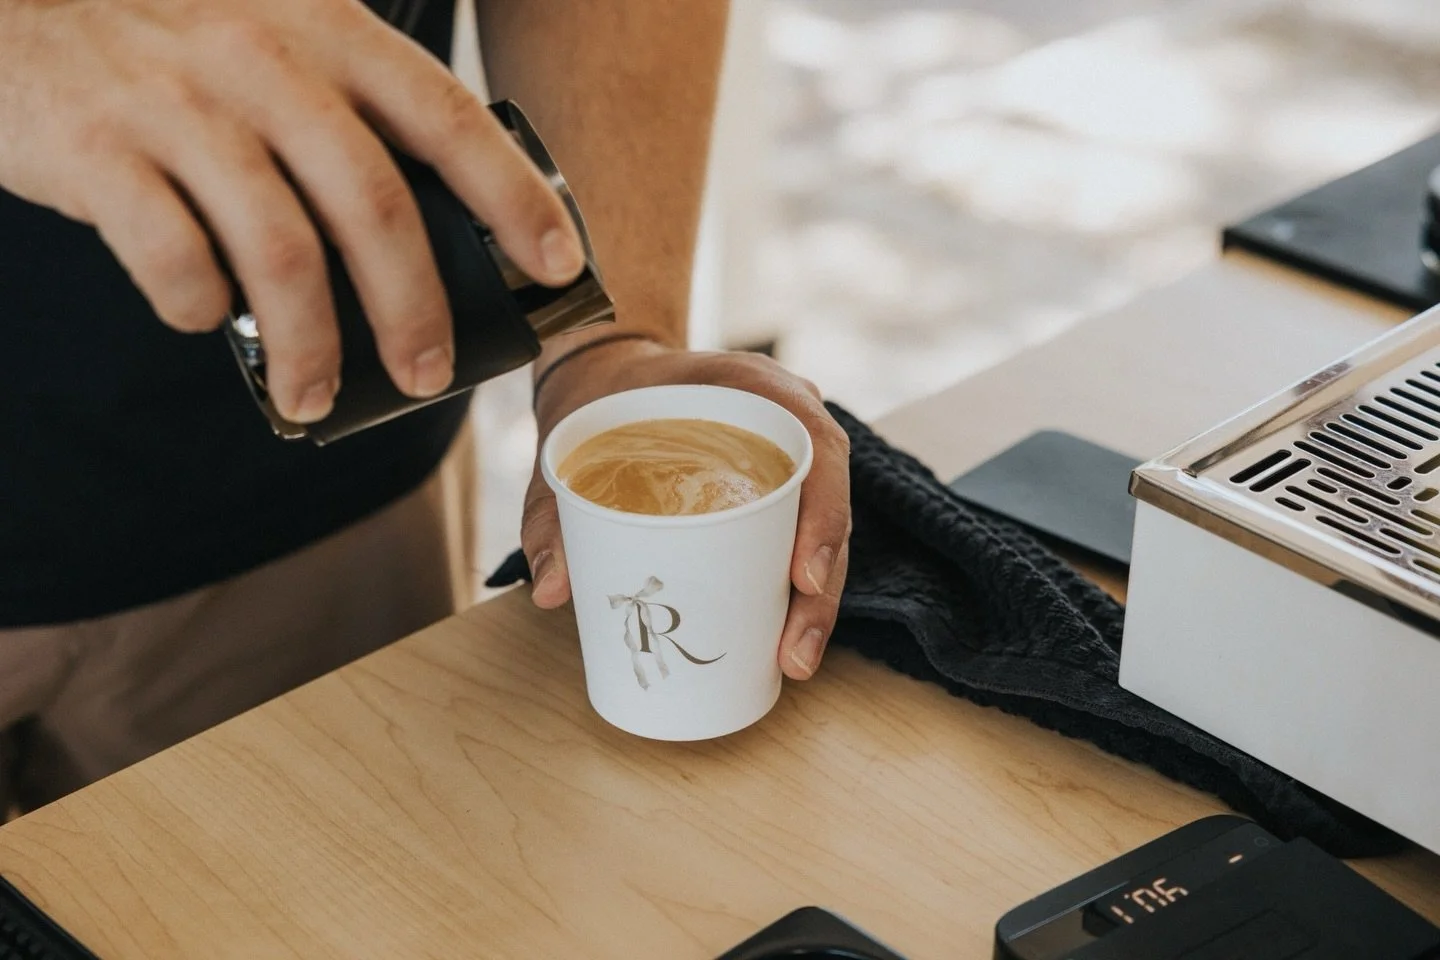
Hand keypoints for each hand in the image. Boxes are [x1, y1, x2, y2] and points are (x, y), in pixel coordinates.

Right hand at [0, 0, 583, 422]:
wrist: (11, 9)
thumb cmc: (166, 44)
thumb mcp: (270, 41)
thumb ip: (344, 117)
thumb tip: (429, 247)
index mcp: (323, 29)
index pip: (445, 116)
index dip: (511, 194)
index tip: (557, 265)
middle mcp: (260, 56)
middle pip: (374, 204)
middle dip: (413, 308)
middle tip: (429, 376)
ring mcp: (176, 100)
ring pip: (280, 251)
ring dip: (309, 345)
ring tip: (315, 395)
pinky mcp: (96, 148)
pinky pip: (174, 259)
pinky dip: (200, 312)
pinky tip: (205, 322)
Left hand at [523, 338, 851, 680]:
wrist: (607, 381)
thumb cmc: (599, 405)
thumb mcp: (569, 447)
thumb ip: (553, 511)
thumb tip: (551, 591)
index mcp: (753, 388)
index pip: (815, 444)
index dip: (822, 511)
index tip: (800, 577)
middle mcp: (785, 421)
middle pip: (828, 503)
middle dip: (820, 587)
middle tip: (795, 654)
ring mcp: (788, 459)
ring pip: (822, 531)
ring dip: (815, 601)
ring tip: (793, 659)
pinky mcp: (776, 493)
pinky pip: (799, 538)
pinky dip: (796, 592)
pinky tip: (783, 643)